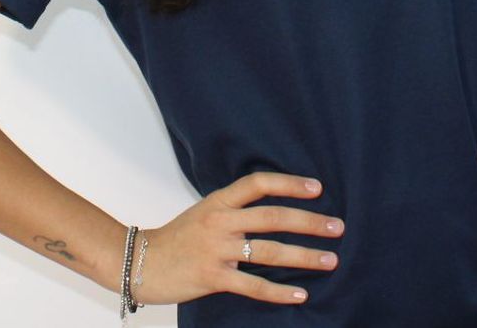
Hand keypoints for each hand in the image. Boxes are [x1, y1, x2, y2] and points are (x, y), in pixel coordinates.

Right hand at [125, 171, 342, 306]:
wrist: (140, 262)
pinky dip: (279, 291)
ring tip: (330, 260)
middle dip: (309, 221)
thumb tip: (273, 208)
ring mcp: (216, 249)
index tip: (318, 188)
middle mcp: (220, 221)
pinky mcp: (212, 277)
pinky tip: (300, 294)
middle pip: (272, 216)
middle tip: (337, 226)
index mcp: (219, 201)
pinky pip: (252, 285)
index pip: (258, 183)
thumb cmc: (177, 238)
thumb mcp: (205, 212)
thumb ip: (235, 210)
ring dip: (303, 255)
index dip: (289, 183)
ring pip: (268, 251)